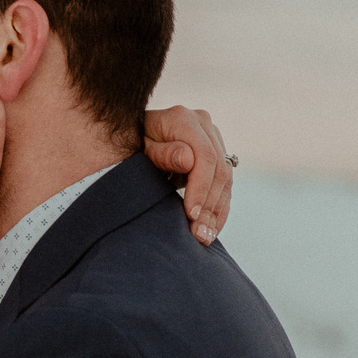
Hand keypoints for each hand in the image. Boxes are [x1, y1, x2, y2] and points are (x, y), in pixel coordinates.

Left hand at [143, 105, 232, 244]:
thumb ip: (162, 154)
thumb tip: (188, 159)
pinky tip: (211, 229)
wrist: (133, 137)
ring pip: (225, 179)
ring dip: (216, 212)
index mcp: (184, 119)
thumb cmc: (131, 144)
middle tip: (198, 234)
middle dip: (209, 206)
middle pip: (219, 169)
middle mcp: (203, 124)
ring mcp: (212, 137)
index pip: (205, 156)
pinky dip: (218, 207)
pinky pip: (224, 183)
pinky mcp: (215, 152)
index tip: (190, 214)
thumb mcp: (140, 148)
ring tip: (204, 237)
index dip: (201, 188)